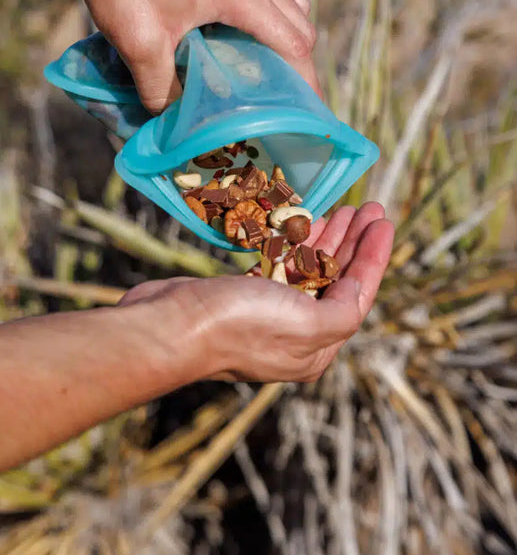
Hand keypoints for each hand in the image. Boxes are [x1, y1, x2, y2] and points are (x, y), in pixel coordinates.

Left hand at [69, 0, 319, 111]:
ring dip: (290, 32)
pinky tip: (252, 19)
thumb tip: (172, 119)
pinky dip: (276, 4)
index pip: (294, 45)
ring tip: (270, 62)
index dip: (305, 84)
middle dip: (300, 64)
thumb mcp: (138, 44)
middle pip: (301, 25)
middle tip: (285, 97)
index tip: (306, 113)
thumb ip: (160, 90)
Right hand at [119, 203, 393, 382]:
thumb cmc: (239, 325)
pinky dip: (295, 243)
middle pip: (336, 280)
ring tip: (344, 208)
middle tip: (368, 206)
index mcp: (316, 348)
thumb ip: (342, 309)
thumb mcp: (307, 325)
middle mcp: (296, 335)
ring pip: (309, 270)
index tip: (384, 220)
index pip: (358, 294)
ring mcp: (268, 315)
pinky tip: (302, 224)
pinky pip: (281, 265)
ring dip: (328, 238)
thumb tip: (355, 288)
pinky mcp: (243, 297)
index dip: (374, 255)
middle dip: (354, 242)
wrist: (170, 326)